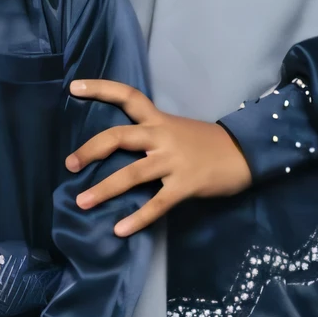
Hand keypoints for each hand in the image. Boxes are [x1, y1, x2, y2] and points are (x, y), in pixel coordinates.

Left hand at [66, 80, 253, 235]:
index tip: (73, 87)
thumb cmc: (208, 143)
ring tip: (82, 202)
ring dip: (104, 189)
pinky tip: (120, 230)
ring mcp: (173, 161)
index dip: (101, 89)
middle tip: (70, 164)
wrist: (247, 153)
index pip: (128, 96)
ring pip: (132, 173)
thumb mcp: (177, 131)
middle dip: (90, 149)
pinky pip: (157, 204)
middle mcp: (162, 137)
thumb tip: (119, 150)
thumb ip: (151, 137)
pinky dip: (138, 218)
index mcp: (159, 120)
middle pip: (119, 136)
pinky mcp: (186, 185)